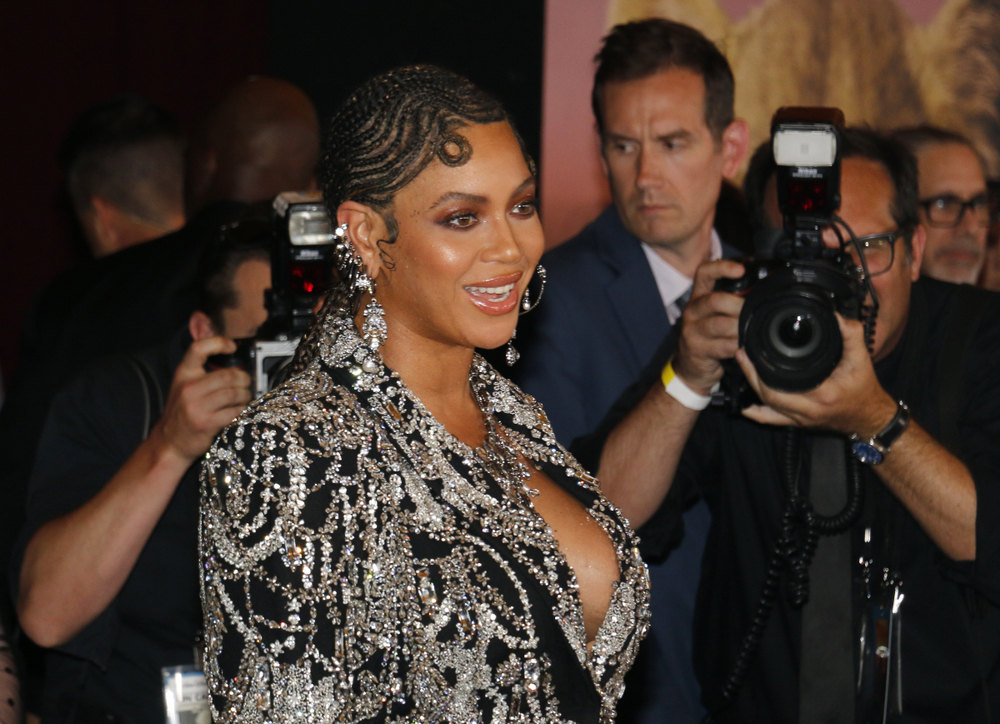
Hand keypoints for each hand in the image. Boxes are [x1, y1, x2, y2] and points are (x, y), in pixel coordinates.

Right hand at [153, 337, 251, 460]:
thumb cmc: (182, 412)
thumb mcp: (184, 386)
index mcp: (183, 374)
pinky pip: (234, 411)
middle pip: (228, 375)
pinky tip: (240, 411)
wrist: (170, 442)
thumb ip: (202, 370)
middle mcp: (188, 388)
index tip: (232, 347)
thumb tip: (229, 353)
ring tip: (244, 398)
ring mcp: (196, 406)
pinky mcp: (206, 423)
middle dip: (244, 379)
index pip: (199, 348)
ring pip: (234, 393)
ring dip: (246, 395)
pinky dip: (242, 410)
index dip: (218, 343)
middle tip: (246, 383)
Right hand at [672, 259, 746, 393]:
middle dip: (739, 306)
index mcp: (698, 296)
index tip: (741, 270)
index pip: (704, 272)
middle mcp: (692, 310)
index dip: (722, 267)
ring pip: (720, 324)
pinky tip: (744, 347)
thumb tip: (760, 288)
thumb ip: (730, 301)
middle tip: (754, 313)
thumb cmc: (709, 336)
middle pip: (715, 300)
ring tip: (750, 332)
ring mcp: (691, 331)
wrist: (690, 366)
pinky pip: (723, 346)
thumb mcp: (714, 314)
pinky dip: (738, 346)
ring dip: (740, 328)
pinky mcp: (697, 349)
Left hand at [738, 314, 896, 434]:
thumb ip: (851, 335)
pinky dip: (756, 413)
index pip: (779, 386)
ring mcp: (801, 420)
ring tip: (742, 368)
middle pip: (767, 397)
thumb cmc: (865, 390)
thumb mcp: (862, 359)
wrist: (871, 417)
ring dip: (751, 389)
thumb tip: (836, 316)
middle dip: (750, 376)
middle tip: (741, 356)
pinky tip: (744, 406)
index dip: (759, 371)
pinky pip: (772, 420)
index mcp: (821, 395)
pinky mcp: (799, 424)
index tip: (749, 352)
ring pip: (767, 409)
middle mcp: (808, 411)